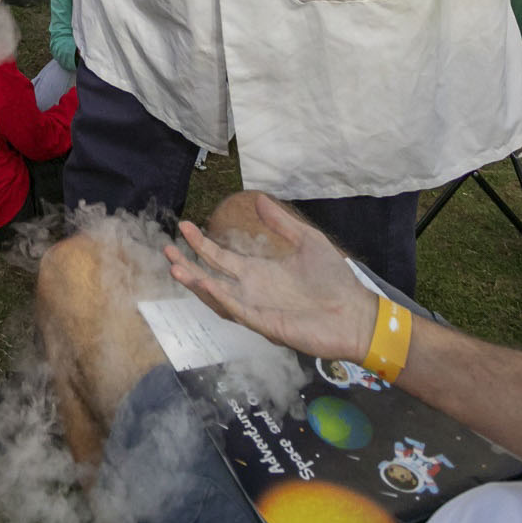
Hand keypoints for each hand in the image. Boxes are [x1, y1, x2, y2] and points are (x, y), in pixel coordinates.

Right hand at [163, 193, 380, 364]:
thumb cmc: (334, 280)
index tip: (184, 225)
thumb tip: (259, 198)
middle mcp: (251, 291)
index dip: (201, 243)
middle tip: (165, 246)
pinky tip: (207, 283)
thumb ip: (282, 223)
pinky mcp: (265, 324)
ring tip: (175, 267)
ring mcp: (256, 309)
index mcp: (259, 273)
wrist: (355, 313)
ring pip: (218, 297)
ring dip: (196, 283)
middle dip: (188, 263)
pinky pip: (238, 310)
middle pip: (211, 277)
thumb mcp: (307, 241)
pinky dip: (220, 297)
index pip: (221, 258)